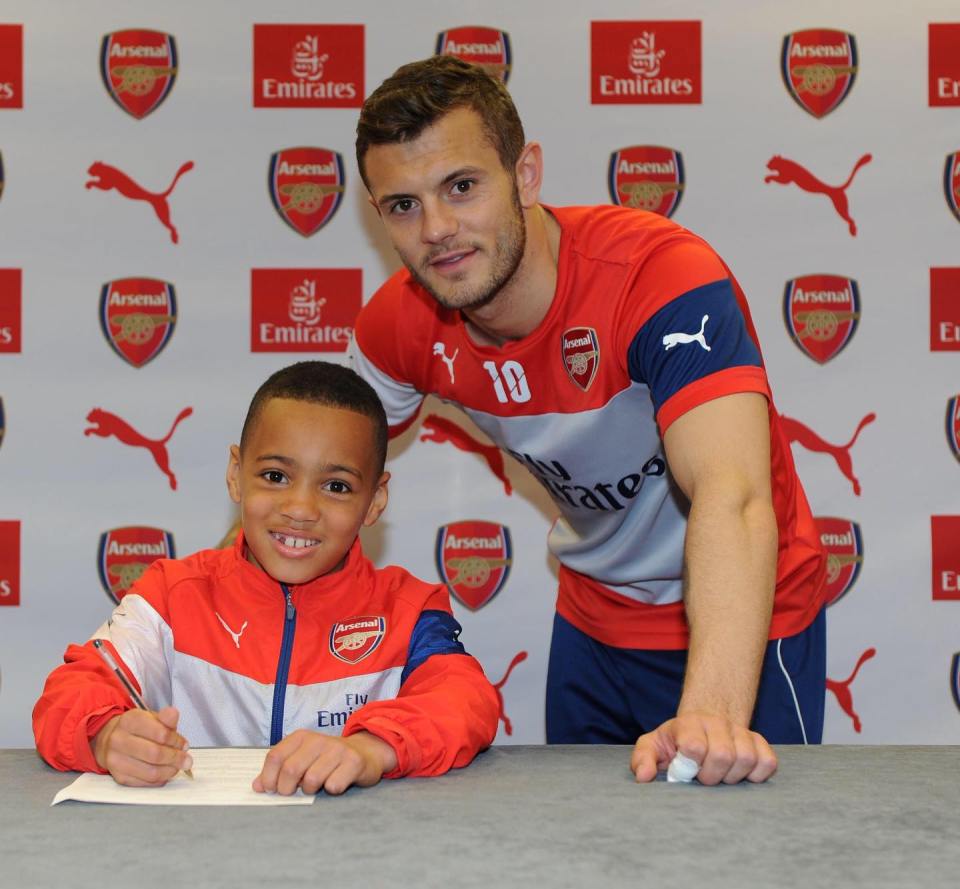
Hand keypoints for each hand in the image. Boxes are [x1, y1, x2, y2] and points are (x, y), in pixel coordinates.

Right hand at [91, 706, 191, 785]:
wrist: (111, 740)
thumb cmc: (137, 729)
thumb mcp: (152, 718)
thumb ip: (165, 718)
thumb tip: (173, 714)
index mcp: (130, 721)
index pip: (160, 734)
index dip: (176, 741)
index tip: (184, 745)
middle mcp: (119, 740)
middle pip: (155, 754)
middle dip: (176, 758)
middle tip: (186, 760)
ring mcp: (116, 760)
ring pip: (151, 772)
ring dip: (170, 771)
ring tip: (177, 766)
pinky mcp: (118, 777)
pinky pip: (145, 783)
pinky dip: (160, 779)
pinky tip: (165, 772)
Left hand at [253, 730, 397, 795]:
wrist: (366, 753)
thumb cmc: (328, 760)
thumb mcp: (302, 758)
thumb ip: (279, 769)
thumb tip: (257, 786)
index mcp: (301, 736)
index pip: (275, 757)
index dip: (268, 778)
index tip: (270, 790)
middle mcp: (318, 740)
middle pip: (290, 770)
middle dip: (287, 789)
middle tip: (293, 792)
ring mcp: (337, 750)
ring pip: (311, 780)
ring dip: (310, 790)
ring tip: (316, 786)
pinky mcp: (354, 762)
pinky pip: (333, 786)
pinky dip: (331, 791)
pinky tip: (335, 784)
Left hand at [630, 713, 776, 784]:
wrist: (702, 722)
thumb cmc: (675, 741)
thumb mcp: (652, 745)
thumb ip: (643, 758)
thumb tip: (644, 777)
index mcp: (688, 723)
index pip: (694, 746)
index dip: (690, 766)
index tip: (684, 772)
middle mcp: (717, 722)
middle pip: (722, 755)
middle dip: (711, 776)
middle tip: (702, 777)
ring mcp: (740, 731)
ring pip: (746, 758)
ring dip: (732, 777)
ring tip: (719, 776)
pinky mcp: (759, 742)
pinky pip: (767, 762)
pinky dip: (756, 775)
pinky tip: (740, 775)